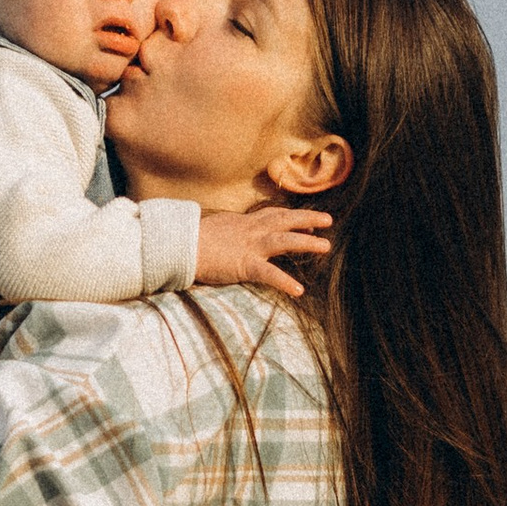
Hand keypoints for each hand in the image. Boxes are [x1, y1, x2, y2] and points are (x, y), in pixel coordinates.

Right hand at [193, 202, 334, 299]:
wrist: (178, 245)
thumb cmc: (189, 240)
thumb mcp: (212, 229)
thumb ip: (226, 231)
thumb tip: (225, 234)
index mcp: (242, 223)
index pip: (271, 215)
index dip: (289, 216)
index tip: (304, 219)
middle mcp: (250, 230)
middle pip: (284, 219)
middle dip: (307, 218)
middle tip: (328, 220)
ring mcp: (249, 247)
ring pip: (284, 240)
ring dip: (307, 242)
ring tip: (326, 247)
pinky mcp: (244, 265)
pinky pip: (269, 274)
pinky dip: (285, 282)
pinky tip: (299, 290)